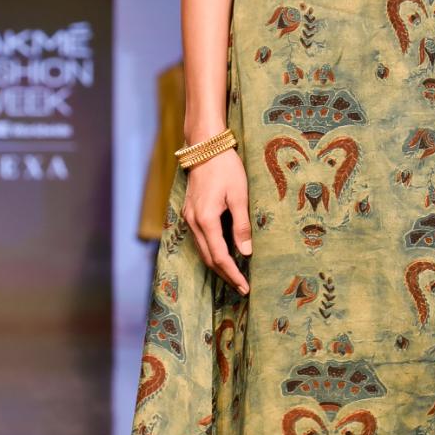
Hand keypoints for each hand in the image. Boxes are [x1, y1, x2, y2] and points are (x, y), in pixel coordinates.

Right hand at [182, 149, 251, 294]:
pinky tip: (224, 255)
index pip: (219, 256)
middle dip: (225, 274)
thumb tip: (246, 252)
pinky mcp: (190, 212)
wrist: (205, 147)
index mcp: (206, 219)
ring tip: (234, 276)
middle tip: (241, 287)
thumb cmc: (225, 168)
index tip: (245, 286)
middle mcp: (193, 221)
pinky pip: (200, 239)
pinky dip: (211, 251)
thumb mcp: (239, 195)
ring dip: (217, 265)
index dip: (232, 274)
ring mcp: (189, 217)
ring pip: (202, 250)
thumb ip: (242, 225)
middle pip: (208, 258)